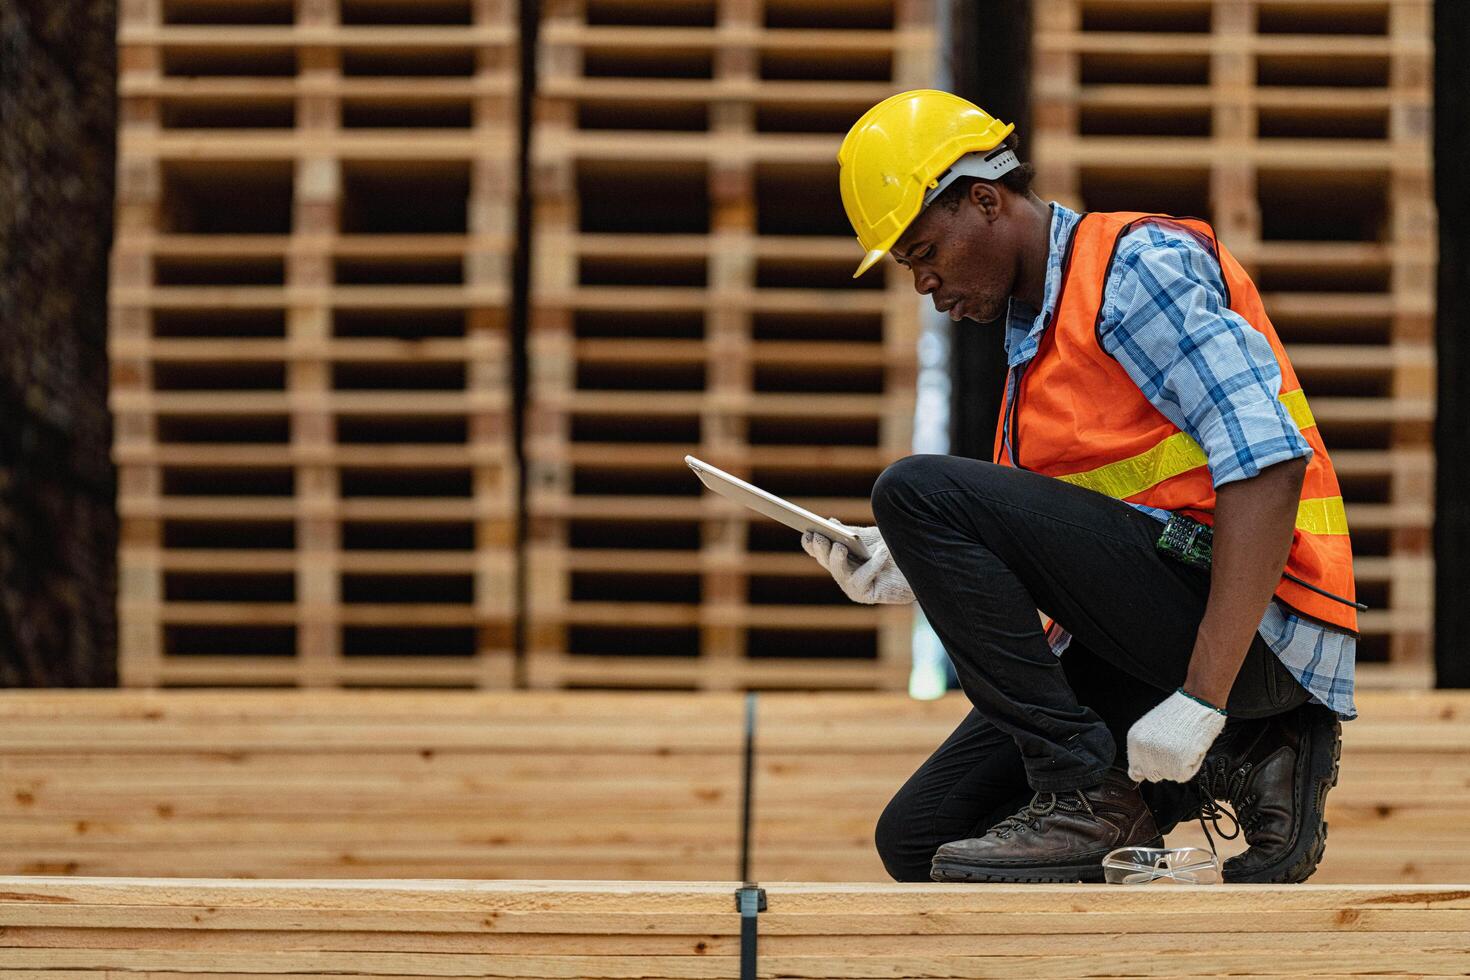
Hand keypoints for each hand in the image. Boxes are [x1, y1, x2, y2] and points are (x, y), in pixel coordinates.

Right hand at [800, 520, 914, 604]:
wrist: (921, 564)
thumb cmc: (896, 549)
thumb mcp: (871, 537)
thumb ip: (851, 533)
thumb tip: (831, 523)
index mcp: (841, 557)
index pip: (820, 551)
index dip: (811, 543)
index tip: (807, 532)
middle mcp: (844, 573)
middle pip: (826, 561)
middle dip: (821, 549)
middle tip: (819, 537)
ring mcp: (854, 586)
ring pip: (839, 572)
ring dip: (838, 559)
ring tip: (840, 546)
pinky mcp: (867, 596)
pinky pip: (863, 579)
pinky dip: (872, 564)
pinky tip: (882, 552)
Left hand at [1126, 690, 1227, 782]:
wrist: (1198, 702)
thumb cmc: (1179, 713)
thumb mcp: (1151, 728)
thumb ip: (1143, 749)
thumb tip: (1137, 774)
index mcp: (1134, 742)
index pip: (1135, 772)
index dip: (1150, 769)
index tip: (1160, 760)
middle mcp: (1143, 752)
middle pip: (1153, 776)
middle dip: (1165, 766)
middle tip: (1176, 747)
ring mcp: (1159, 760)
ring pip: (1170, 775)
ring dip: (1179, 764)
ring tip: (1184, 743)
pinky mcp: (1177, 765)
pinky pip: (1185, 774)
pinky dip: (1191, 764)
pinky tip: (1191, 747)